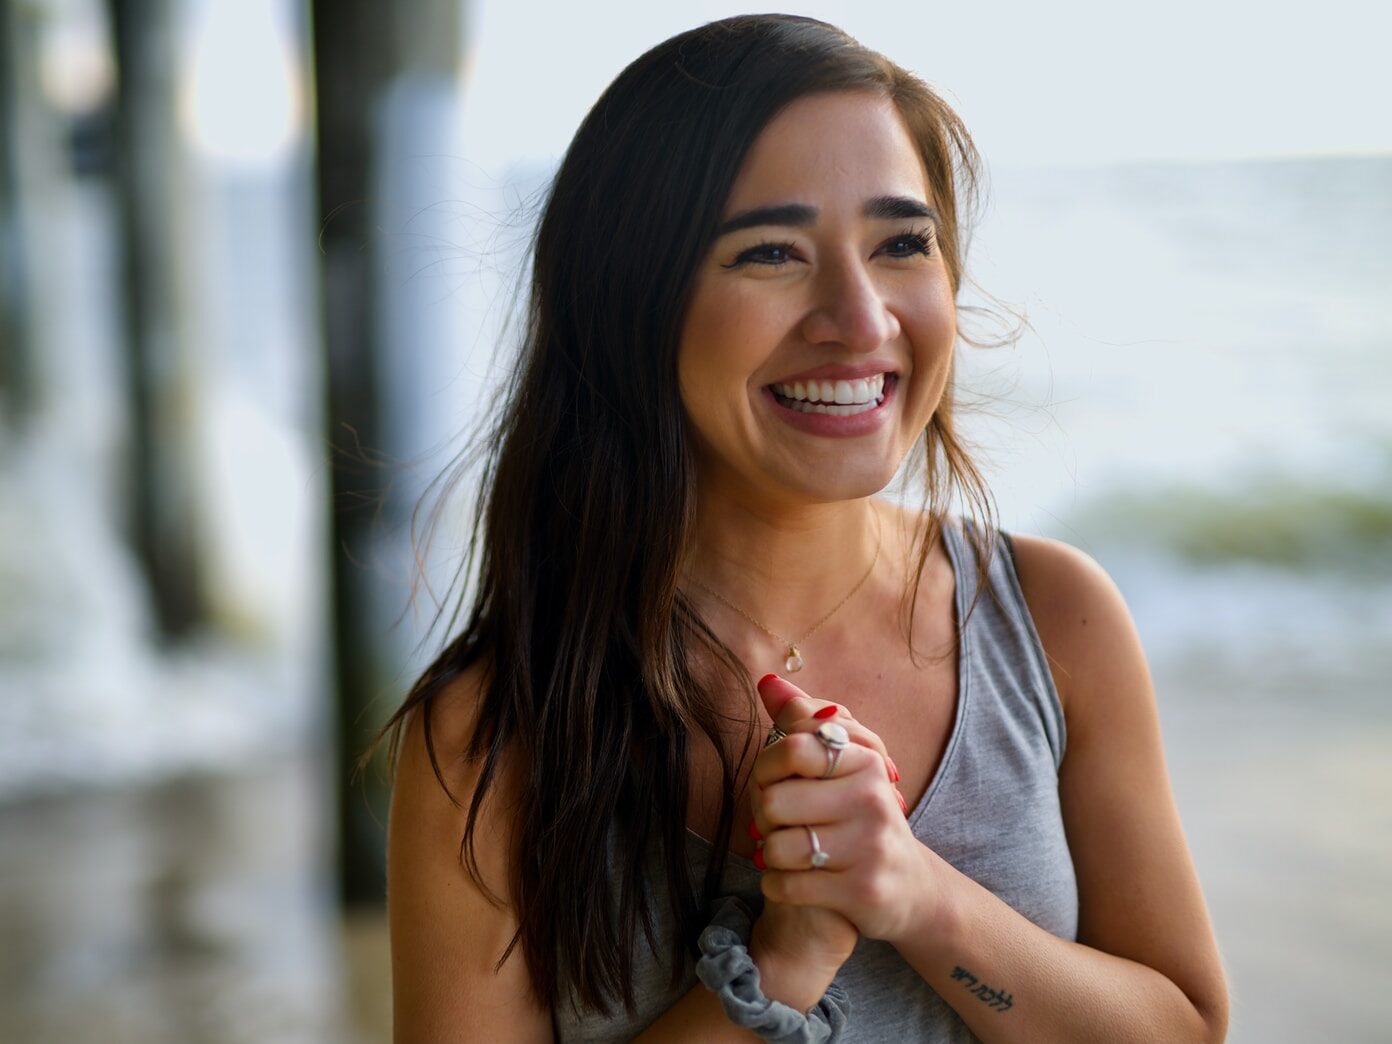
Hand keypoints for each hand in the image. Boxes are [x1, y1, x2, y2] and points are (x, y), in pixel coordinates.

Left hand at [750, 674, 940, 943]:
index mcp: (866, 761)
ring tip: (786, 852)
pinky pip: (785, 884)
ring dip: (770, 853)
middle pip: (774, 801)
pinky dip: (776, 884)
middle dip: (764, 817)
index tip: (773, 780)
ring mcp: (869, 847)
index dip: (766, 767)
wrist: (908, 885)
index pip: (792, 748)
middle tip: (778, 824)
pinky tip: (792, 879)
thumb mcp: (842, 765)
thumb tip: (767, 683)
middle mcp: (873, 799)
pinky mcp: (861, 890)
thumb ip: (803, 721)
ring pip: (777, 847)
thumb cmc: (860, 816)